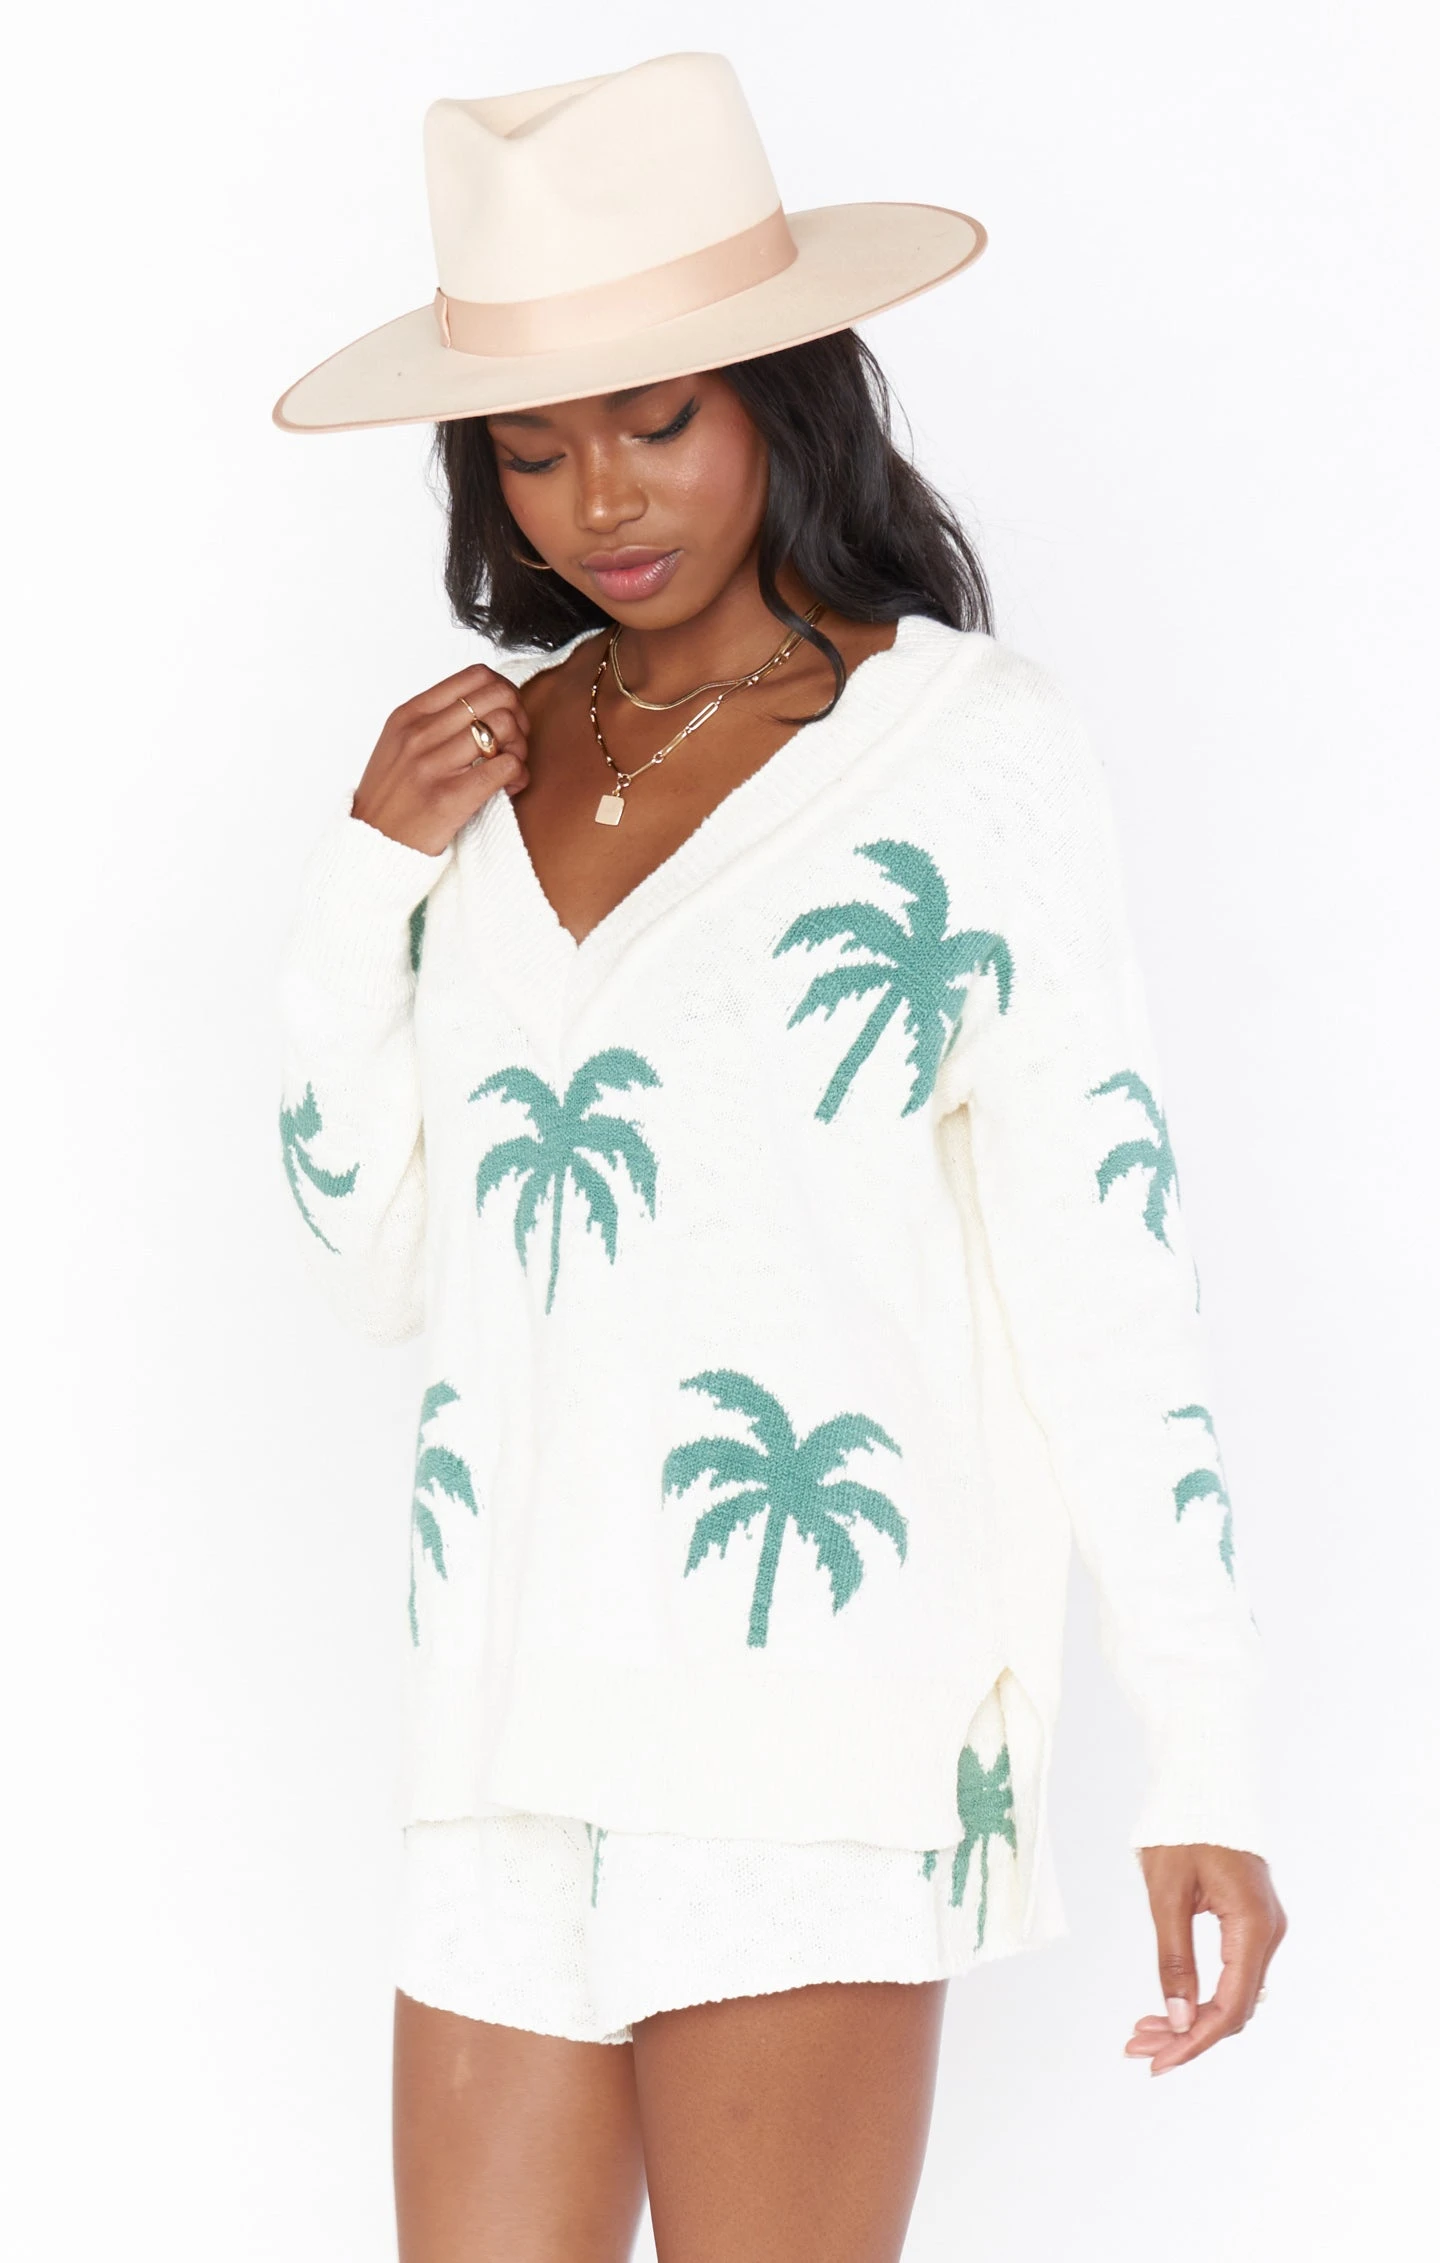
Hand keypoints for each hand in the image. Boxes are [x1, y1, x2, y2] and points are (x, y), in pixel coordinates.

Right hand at [350, 662, 531, 855]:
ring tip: (510, 769)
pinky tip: (510, 788)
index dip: (504, 692)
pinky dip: (519, 775)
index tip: (505, 717)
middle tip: (514, 744)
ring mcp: (433, 764)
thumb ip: (433, 720)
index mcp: (409, 714)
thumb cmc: (392, 798)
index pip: (476, 675)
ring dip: (521, 748)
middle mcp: (419, 733)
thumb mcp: (398, 745)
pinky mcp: (450, 797)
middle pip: (497, 696)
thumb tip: (482, 703)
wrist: (372, 846)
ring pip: (506, 726)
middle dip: (519, 717)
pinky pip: (506, 766)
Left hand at [1125, 1843, 1285, 2075]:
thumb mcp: (1167, 1894)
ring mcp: (1263, 1928)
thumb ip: (1175, 1959)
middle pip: (1233, 2008)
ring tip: (1143, 2033)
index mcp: (1254, 1926)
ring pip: (1231, 1994)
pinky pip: (1231, 1973)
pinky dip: (1201, 1995)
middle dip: (1186, 2035)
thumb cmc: (1181, 1831)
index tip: (1157, 2061)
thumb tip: (1179, 2020)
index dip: (1196, 2041)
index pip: (1231, 2006)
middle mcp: (1268, 1933)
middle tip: (1137, 2049)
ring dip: (1191, 2018)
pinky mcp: (1251, 1922)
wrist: (1201, 1785)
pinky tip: (1169, 2006)